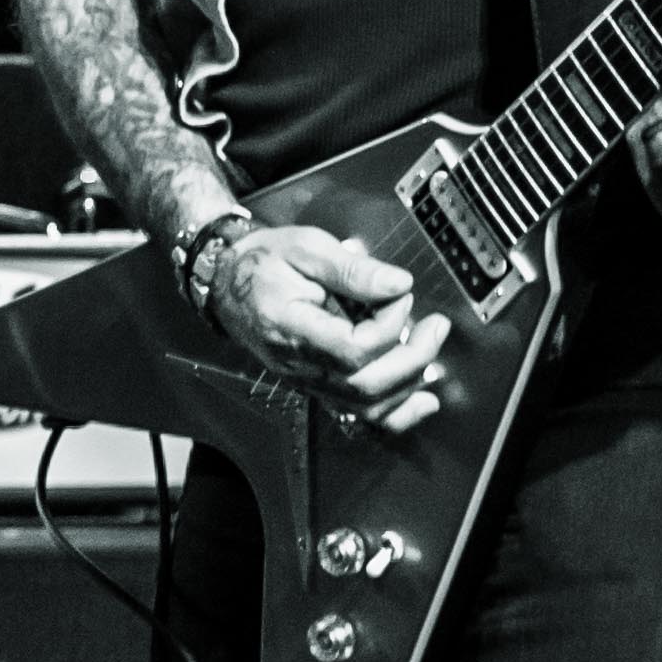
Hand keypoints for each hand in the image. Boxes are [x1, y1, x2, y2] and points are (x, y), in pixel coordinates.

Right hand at [200, 221, 455, 434]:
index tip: (399, 293)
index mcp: (289, 327)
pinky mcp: (317, 384)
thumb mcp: (305, 247)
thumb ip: (352, 269)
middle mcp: (297, 364)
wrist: (226, 282)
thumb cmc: (262, 262)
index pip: (352, 348)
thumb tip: (398, 284)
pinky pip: (358, 414)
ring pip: (366, 406)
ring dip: (409, 384)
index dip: (388, 325)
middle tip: (435, 326)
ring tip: (429, 348)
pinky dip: (396, 412)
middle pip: (365, 385)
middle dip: (413, 358)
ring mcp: (306, 380)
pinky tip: (423, 401)